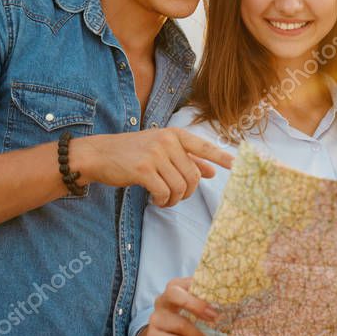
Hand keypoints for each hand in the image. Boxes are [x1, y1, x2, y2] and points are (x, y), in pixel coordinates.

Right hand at [72, 128, 232, 206]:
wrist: (99, 154)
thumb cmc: (132, 153)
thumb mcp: (161, 150)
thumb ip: (187, 159)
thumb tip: (213, 171)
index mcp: (174, 134)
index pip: (204, 146)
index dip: (221, 157)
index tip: (237, 165)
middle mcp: (166, 141)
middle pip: (193, 175)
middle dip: (187, 192)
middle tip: (175, 197)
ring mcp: (155, 154)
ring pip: (180, 186)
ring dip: (174, 199)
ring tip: (164, 199)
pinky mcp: (143, 169)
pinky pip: (164, 192)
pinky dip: (163, 201)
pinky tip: (155, 199)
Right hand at [141, 277, 217, 335]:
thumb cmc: (190, 324)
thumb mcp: (200, 311)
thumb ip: (210, 302)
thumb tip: (235, 295)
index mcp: (176, 287)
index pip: (189, 281)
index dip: (205, 289)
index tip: (221, 301)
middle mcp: (162, 299)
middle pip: (174, 294)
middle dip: (196, 305)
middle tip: (214, 317)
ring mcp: (155, 318)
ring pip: (179, 324)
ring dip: (196, 335)